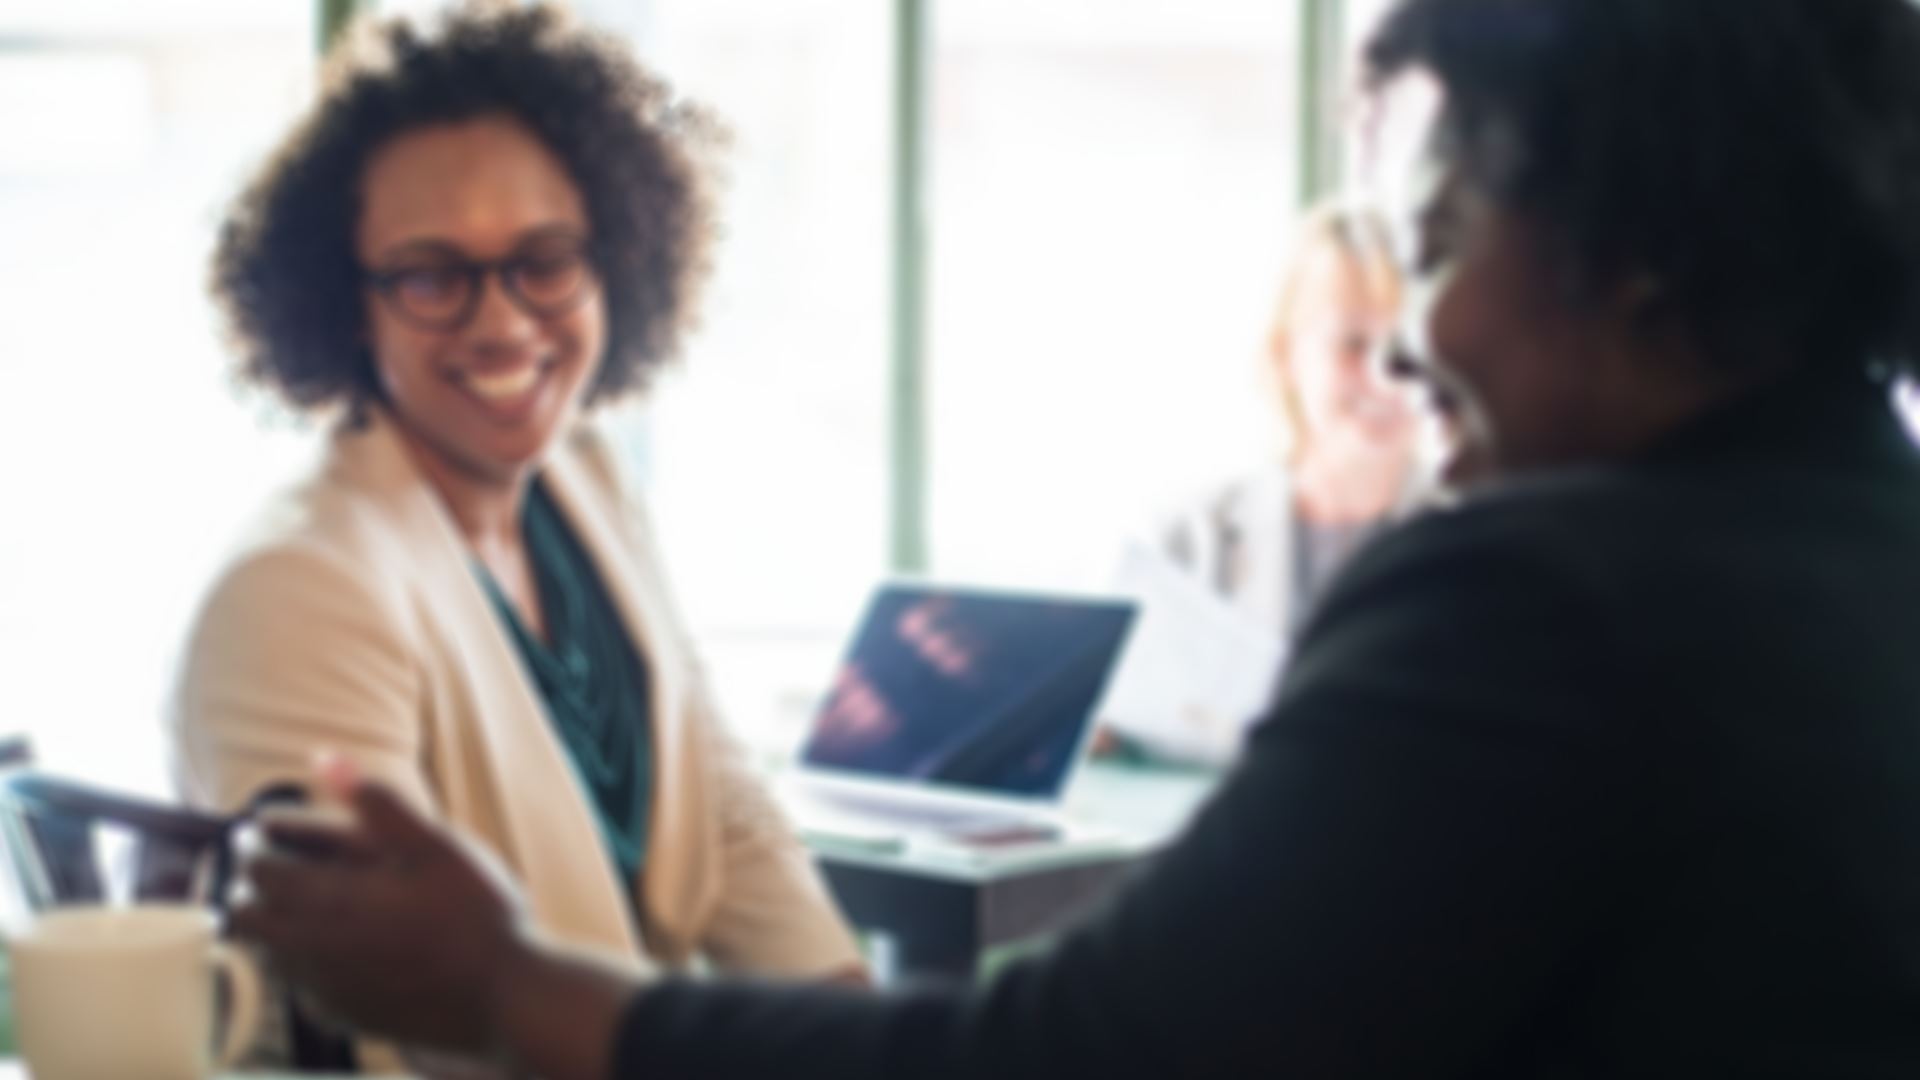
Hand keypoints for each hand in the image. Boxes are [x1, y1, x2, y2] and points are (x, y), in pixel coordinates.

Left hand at [228, 769, 532, 1059]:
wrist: (505, 999)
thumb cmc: (477, 915)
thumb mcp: (437, 845)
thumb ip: (378, 803)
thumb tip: (324, 758)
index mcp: (331, 900)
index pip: (257, 866)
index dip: (253, 840)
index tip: (260, 826)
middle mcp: (314, 948)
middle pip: (245, 916)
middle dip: (248, 883)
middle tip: (265, 859)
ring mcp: (325, 988)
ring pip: (264, 952)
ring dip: (267, 920)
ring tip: (292, 896)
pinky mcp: (342, 1014)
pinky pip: (294, 985)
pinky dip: (293, 957)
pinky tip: (326, 943)